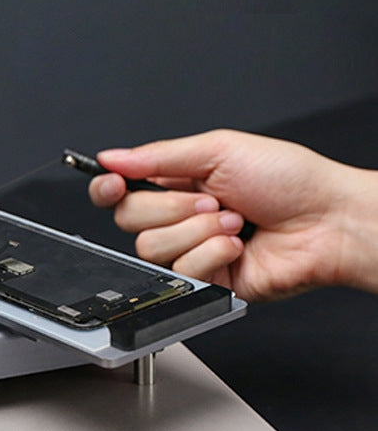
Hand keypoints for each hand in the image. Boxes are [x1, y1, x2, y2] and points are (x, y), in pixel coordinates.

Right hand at [89, 129, 377, 300]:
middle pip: (130, 220)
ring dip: (197, 231)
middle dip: (171, 208)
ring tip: (232, 222)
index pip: (120, 192)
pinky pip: (181, 271)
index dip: (107, 189)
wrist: (324, 221)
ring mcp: (188, 251)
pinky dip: (213, 254)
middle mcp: (177, 219)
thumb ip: (159, 156)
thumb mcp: (219, 150)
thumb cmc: (287, 180)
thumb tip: (113, 157)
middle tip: (212, 200)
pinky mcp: (202, 280)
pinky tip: (237, 245)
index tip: (113, 183)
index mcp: (177, 184)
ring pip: (152, 249)